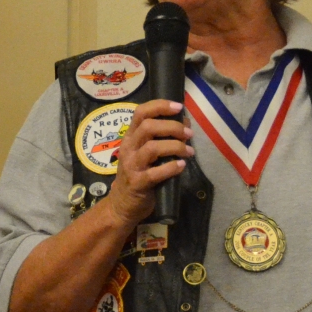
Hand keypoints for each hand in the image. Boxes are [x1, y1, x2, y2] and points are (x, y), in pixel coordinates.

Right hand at [104, 99, 192, 224]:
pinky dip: (171, 167)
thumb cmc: (138, 175)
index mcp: (130, 137)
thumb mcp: (146, 154)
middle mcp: (128, 148)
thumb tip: (185, 123)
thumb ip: (162, 138)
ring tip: (189, 152)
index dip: (160, 106)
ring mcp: (131, 165)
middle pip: (148, 127)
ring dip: (175, 147)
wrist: (122, 205)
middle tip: (189, 134)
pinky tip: (181, 166)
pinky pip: (155, 173)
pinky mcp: (137, 183)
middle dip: (172, 127)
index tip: (178, 107)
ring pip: (152, 148)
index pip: (141, 113)